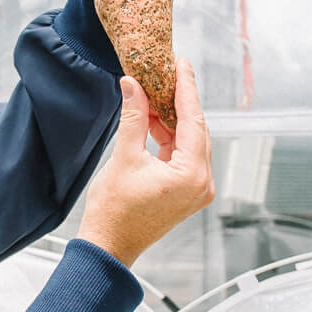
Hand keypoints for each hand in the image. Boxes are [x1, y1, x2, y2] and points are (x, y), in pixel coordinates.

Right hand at [76, 59, 215, 266]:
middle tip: (167, 73)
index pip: (193, 119)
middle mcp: (202, 182)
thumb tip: (133, 85)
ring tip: (155, 93)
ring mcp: (197, 189)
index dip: (186, 88)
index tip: (181, 64)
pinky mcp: (188, 193)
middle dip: (180, 101)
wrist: (109, 247)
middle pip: (197, 129)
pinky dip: (170, 137)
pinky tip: (153, 119)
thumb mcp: (123, 157)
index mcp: (192, 174)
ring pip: (191, 141)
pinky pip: (184, 155)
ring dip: (173, 119)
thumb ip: (133, 117)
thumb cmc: (114, 212)